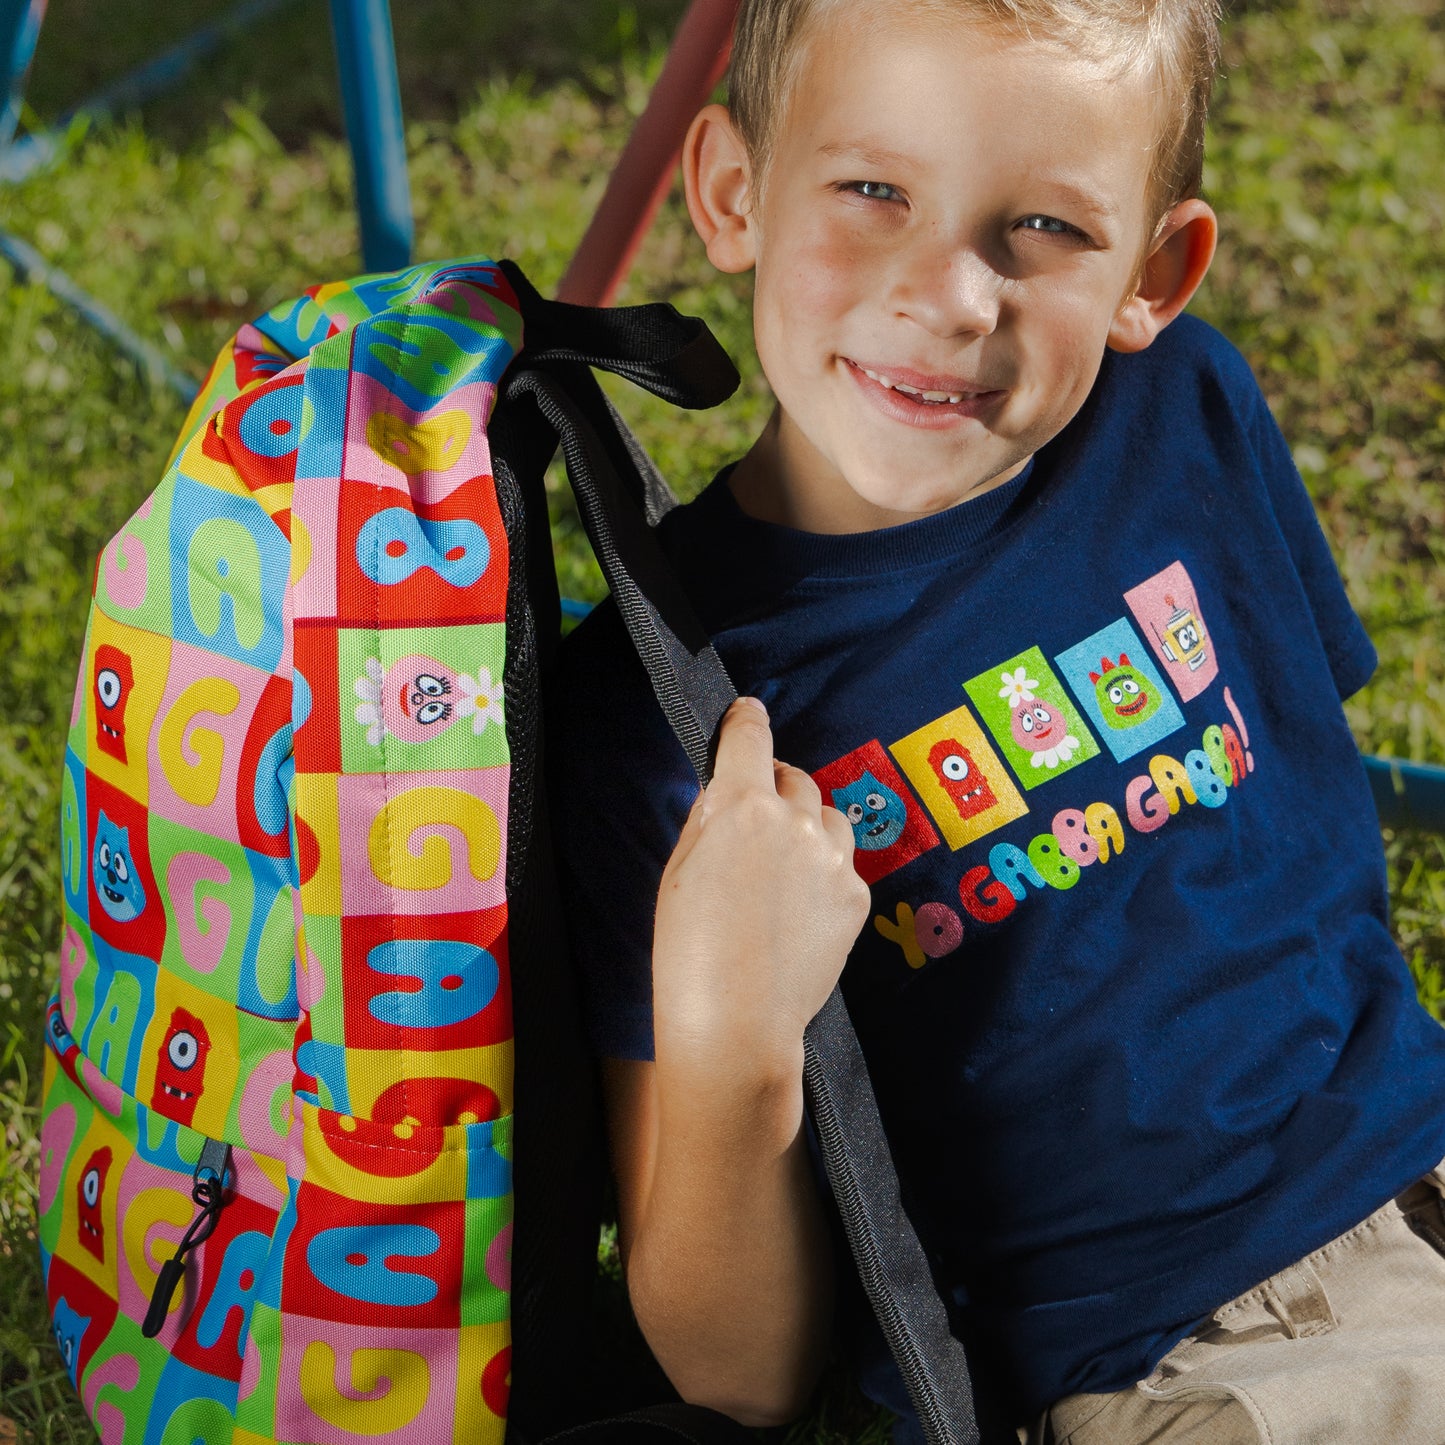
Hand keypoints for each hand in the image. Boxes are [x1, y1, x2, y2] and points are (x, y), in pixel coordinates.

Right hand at [652, 697, 870, 1071]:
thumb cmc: (688, 951)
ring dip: (806, 826)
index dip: (746, 720)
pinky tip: (797, 911)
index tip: (748, 713)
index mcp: (743, 805)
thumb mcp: (679, 870)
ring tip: (780, 871)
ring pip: (828, 816)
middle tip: (753, 825)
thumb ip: (710, 818)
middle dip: (773, 789)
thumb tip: (728, 790)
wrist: (735, 1024)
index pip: (750, 737)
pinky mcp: (856, 895)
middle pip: (792, 778)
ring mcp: (834, 858)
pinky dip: (823, 872)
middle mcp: (797, 820)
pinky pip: (842, 863)